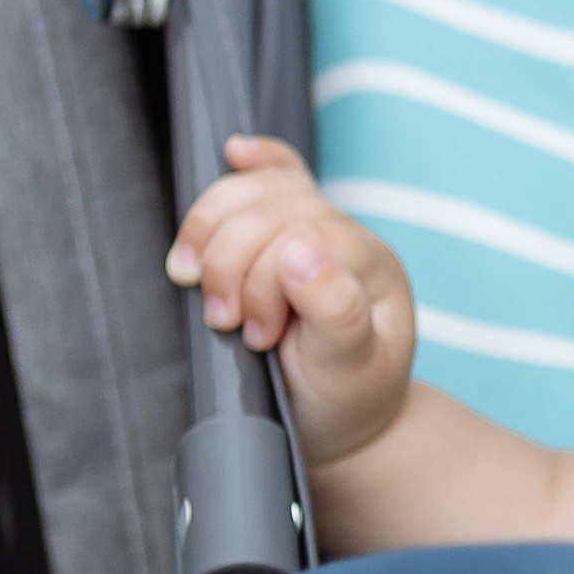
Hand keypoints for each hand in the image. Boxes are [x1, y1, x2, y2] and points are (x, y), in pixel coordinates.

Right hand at [166, 135, 415, 468]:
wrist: (342, 419)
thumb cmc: (347, 398)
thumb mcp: (349, 370)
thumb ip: (335, 313)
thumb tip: (300, 252)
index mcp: (373, 266)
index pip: (305, 235)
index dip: (263, 281)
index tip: (254, 337)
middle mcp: (349, 238)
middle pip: (274, 207)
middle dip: (231, 262)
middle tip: (223, 320)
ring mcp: (319, 229)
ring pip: (259, 190)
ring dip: (212, 229)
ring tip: (199, 283)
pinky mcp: (290, 232)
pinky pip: (277, 177)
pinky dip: (254, 165)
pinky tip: (236, 154)